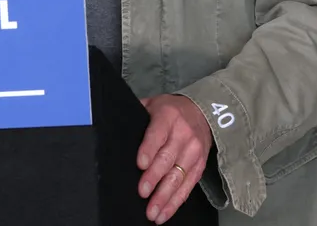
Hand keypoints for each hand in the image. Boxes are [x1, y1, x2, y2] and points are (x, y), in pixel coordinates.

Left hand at [136, 94, 211, 223]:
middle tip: (143, 192)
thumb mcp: (153, 104)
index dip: (148, 150)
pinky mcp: (200, 166)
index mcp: (168, 116)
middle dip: (154, 178)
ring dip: (165, 196)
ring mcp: (193, 152)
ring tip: (152, 212)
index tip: (140, 165)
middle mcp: (183, 134)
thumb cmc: (170, 111)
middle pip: (168, 159)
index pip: (157, 134)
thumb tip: (113, 128)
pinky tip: (164, 213)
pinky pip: (187, 187)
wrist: (202, 113)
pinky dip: (175, 202)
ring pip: (178, 177)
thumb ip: (137, 115)